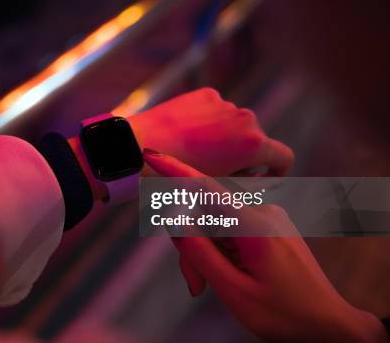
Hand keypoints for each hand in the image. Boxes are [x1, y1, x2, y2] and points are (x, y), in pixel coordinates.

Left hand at [129, 87, 293, 175]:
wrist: (143, 146)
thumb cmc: (179, 175)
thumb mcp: (218, 186)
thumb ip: (245, 181)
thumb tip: (256, 177)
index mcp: (255, 144)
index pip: (284, 157)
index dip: (278, 172)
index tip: (265, 179)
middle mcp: (247, 119)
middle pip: (257, 140)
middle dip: (247, 155)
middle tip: (223, 170)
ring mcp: (226, 104)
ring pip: (235, 124)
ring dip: (227, 137)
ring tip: (199, 153)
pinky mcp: (207, 94)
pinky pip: (217, 110)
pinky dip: (209, 121)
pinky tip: (189, 134)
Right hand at [143, 151, 386, 342]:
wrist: (329, 325)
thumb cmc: (283, 314)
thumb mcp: (234, 291)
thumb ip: (201, 253)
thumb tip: (176, 220)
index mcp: (255, 226)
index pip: (207, 188)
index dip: (175, 170)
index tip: (151, 154)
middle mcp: (264, 212)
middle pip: (207, 213)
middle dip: (191, 242)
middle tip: (194, 284)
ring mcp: (270, 217)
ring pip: (218, 222)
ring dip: (207, 250)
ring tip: (210, 286)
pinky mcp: (272, 225)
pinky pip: (233, 227)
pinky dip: (221, 247)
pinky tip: (226, 272)